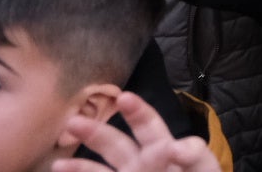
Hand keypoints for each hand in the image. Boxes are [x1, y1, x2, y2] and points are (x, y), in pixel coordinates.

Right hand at [55, 91, 222, 171]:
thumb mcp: (204, 168)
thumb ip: (194, 156)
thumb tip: (174, 146)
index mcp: (164, 149)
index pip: (149, 125)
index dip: (137, 111)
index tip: (125, 97)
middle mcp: (141, 164)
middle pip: (116, 145)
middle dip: (95, 133)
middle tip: (74, 121)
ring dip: (79, 167)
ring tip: (58, 165)